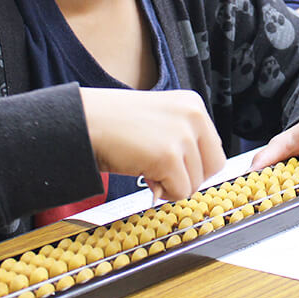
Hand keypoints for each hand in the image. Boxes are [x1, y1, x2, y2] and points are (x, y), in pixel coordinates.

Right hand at [80, 88, 225, 201]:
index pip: (214, 147)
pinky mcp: (168, 156)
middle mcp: (193, 115)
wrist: (84, 121)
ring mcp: (181, 135)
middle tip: (164, 173)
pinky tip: (147, 177)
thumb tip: (199, 173)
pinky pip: (180, 191)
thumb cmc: (116, 124)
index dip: (194, 164)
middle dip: (190, 177)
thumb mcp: (162, 121)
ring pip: (196, 182)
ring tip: (149, 169)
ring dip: (173, 185)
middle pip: (214, 166)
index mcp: (193, 104)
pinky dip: (164, 193)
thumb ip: (185, 139)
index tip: (173, 165)